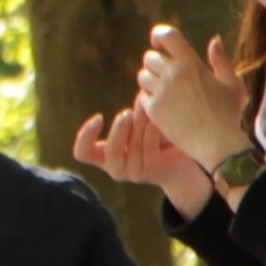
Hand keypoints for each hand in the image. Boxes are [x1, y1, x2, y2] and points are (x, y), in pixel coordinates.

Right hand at [74, 106, 206, 206]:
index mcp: (105, 156)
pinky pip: (148, 149)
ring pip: (131, 148)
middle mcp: (115, 168)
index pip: (82, 153)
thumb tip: (141, 93)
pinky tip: (156, 122)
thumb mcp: (139, 126)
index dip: (85, 135)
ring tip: (148, 109)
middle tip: (128, 112)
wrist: (184, 159)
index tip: (99, 117)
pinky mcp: (152, 171)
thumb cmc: (157, 138)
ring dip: (139, 125)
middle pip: (110, 151)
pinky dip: (151, 133)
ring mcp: (133, 173)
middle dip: (119, 130)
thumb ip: (133, 116)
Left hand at [136, 23, 253, 171]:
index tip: (158, 42)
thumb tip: (214, 40)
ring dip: (151, 82)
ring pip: (142, 77)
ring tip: (165, 92)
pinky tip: (163, 107)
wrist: (217, 143)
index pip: (167, 35)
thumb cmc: (228, 114)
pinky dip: (149, 100)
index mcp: (191, 63)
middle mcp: (173, 74)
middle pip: (150, 58)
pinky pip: (142, 97)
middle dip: (156, 64)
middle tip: (165, 75)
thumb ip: (221, 61)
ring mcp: (161, 92)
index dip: (159, 35)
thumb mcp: (232, 85)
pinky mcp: (153, 110)